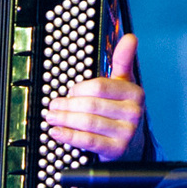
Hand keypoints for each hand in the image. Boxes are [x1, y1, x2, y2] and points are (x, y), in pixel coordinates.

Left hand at [45, 32, 146, 160]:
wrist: (131, 143)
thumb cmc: (120, 109)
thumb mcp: (123, 84)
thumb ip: (123, 60)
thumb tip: (130, 37)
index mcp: (135, 93)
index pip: (100, 86)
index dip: (79, 88)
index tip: (68, 91)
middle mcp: (134, 113)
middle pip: (91, 105)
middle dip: (67, 104)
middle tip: (53, 104)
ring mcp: (126, 133)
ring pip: (88, 122)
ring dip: (64, 118)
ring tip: (51, 116)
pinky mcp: (116, 150)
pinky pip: (88, 141)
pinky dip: (68, 136)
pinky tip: (56, 131)